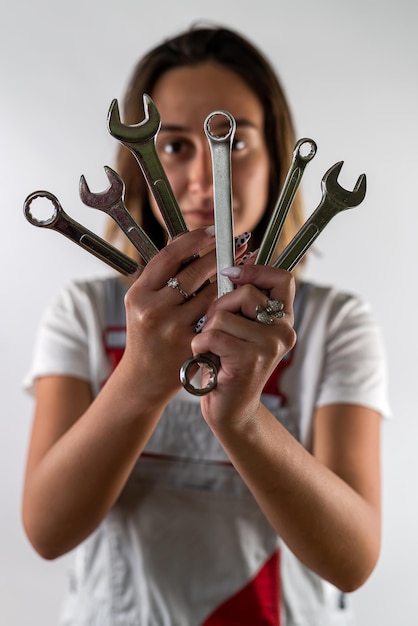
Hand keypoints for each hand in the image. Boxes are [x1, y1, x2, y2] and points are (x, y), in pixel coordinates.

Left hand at [192, 263, 295, 429]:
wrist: (231, 411)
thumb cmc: (228, 365)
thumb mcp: (240, 329)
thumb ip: (242, 302)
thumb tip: (230, 269)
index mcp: (283, 320)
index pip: (283, 278)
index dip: (256, 270)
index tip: (233, 275)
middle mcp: (283, 331)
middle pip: (246, 292)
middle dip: (219, 306)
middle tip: (214, 328)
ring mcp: (269, 345)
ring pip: (224, 314)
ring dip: (206, 329)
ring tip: (211, 348)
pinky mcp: (250, 359)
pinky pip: (213, 334)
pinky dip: (200, 345)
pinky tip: (204, 358)